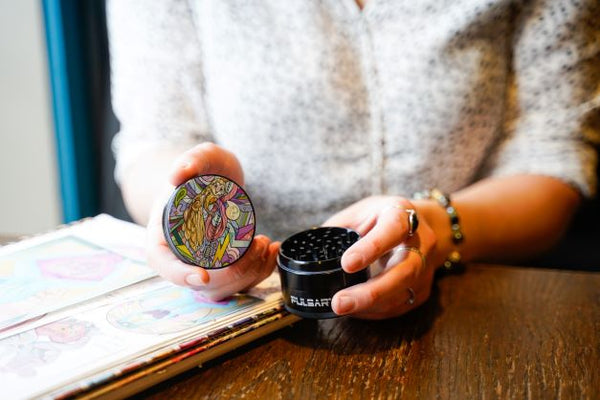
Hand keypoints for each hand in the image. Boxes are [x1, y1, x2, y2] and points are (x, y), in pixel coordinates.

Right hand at [146, 143, 278, 300]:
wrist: (216, 177)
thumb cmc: (203, 170)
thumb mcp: (200, 158)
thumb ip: (190, 160)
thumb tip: (178, 174)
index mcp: (164, 236)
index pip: (164, 264)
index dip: (180, 275)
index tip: (203, 275)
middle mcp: (181, 258)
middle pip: (202, 283)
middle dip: (233, 271)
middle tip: (256, 242)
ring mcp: (204, 266)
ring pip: (224, 288)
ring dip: (250, 274)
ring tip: (267, 244)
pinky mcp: (225, 268)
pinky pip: (240, 283)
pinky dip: (259, 272)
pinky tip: (272, 252)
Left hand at [323, 196, 437, 318]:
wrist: (422, 225)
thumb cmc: (382, 218)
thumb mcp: (360, 212)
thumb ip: (338, 229)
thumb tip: (306, 252)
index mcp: (402, 215)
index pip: (392, 230)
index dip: (371, 248)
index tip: (346, 264)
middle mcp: (421, 241)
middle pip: (403, 271)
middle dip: (370, 291)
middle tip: (339, 302)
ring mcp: (425, 267)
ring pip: (402, 292)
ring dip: (370, 306)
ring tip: (341, 308)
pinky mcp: (423, 289)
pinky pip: (400, 305)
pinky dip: (376, 312)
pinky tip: (356, 310)